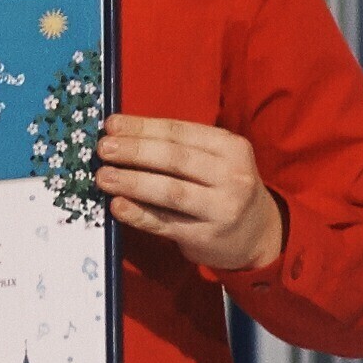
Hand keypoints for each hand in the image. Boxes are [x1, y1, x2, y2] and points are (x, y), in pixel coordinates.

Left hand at [95, 115, 285, 275]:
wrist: (258, 234)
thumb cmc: (225, 188)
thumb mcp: (217, 160)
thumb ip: (179, 148)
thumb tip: (122, 135)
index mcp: (231, 147)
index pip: (180, 132)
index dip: (143, 127)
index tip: (111, 125)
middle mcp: (232, 176)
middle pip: (175, 159)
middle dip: (135, 151)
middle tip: (103, 149)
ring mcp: (222, 209)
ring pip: (171, 191)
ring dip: (133, 182)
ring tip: (103, 176)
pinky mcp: (206, 237)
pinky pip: (166, 224)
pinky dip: (139, 214)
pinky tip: (118, 206)